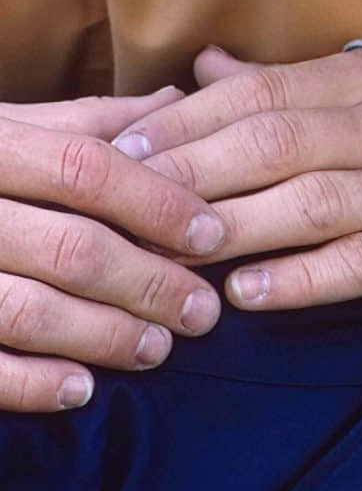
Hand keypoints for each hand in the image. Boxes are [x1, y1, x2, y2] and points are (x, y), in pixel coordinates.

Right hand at [0, 90, 224, 410]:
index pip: (87, 168)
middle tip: (203, 312)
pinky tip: (81, 390)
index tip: (212, 234)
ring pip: (27, 309)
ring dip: (102, 335)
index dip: (155, 201)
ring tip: (157, 350)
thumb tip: (175, 99)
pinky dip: (31, 383)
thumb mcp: (4, 127)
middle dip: (148, 282)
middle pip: (69, 246)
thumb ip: (85, 122)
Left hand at [119, 47, 361, 313]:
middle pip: (275, 142)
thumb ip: (291, 87)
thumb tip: (203, 69)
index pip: (262, 93)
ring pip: (311, 201)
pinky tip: (251, 293)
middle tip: (125, 207)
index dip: (188, 122)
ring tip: (171, 255)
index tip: (121, 151)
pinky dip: (303, 278)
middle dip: (191, 174)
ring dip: (233, 229)